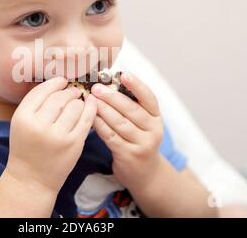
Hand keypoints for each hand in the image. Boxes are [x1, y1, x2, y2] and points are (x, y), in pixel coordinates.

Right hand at [6, 77, 96, 193]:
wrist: (31, 178)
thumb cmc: (27, 147)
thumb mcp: (20, 123)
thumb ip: (35, 103)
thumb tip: (58, 82)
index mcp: (23, 117)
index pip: (42, 91)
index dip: (54, 83)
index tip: (62, 81)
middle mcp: (39, 125)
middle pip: (59, 98)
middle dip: (68, 91)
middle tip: (73, 91)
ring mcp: (58, 136)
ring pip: (75, 106)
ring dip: (78, 101)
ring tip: (77, 103)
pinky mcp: (74, 144)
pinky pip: (86, 119)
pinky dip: (90, 108)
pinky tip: (90, 105)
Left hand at [90, 72, 162, 190]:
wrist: (144, 173)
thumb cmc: (137, 140)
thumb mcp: (142, 123)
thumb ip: (131, 106)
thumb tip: (108, 83)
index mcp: (156, 117)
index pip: (149, 98)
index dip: (137, 85)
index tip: (124, 74)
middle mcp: (153, 130)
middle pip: (132, 110)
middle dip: (112, 97)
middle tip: (96, 87)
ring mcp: (142, 144)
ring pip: (120, 123)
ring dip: (103, 110)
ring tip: (91, 100)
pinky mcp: (129, 155)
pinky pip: (111, 137)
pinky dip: (100, 125)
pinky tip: (90, 117)